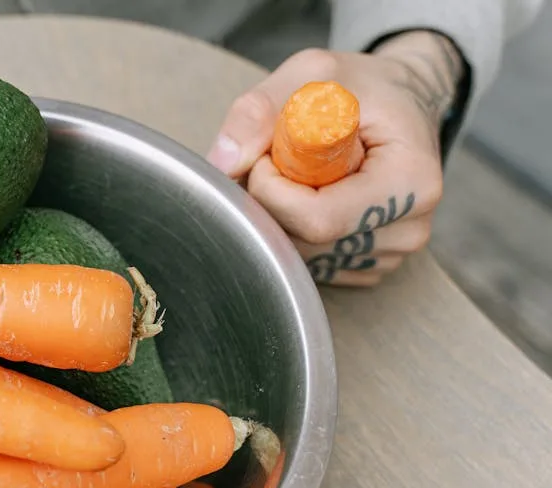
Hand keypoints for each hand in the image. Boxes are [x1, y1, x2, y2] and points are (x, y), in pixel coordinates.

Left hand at [207, 31, 465, 286]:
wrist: (402, 104)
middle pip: (302, 242)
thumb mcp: (312, 74)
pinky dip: (292, 231)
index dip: (271, 190)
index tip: (266, 155)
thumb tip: (222, 162)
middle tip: (275, 160)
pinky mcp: (368, 266)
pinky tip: (308, 196)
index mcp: (411, 182)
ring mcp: (390, 254)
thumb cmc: (362, 87)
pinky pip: (307, 262)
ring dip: (277, 216)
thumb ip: (259, 111)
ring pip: (298, 256)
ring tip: (297, 174)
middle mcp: (409, 227)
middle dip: (268, 202)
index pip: (316, 217)